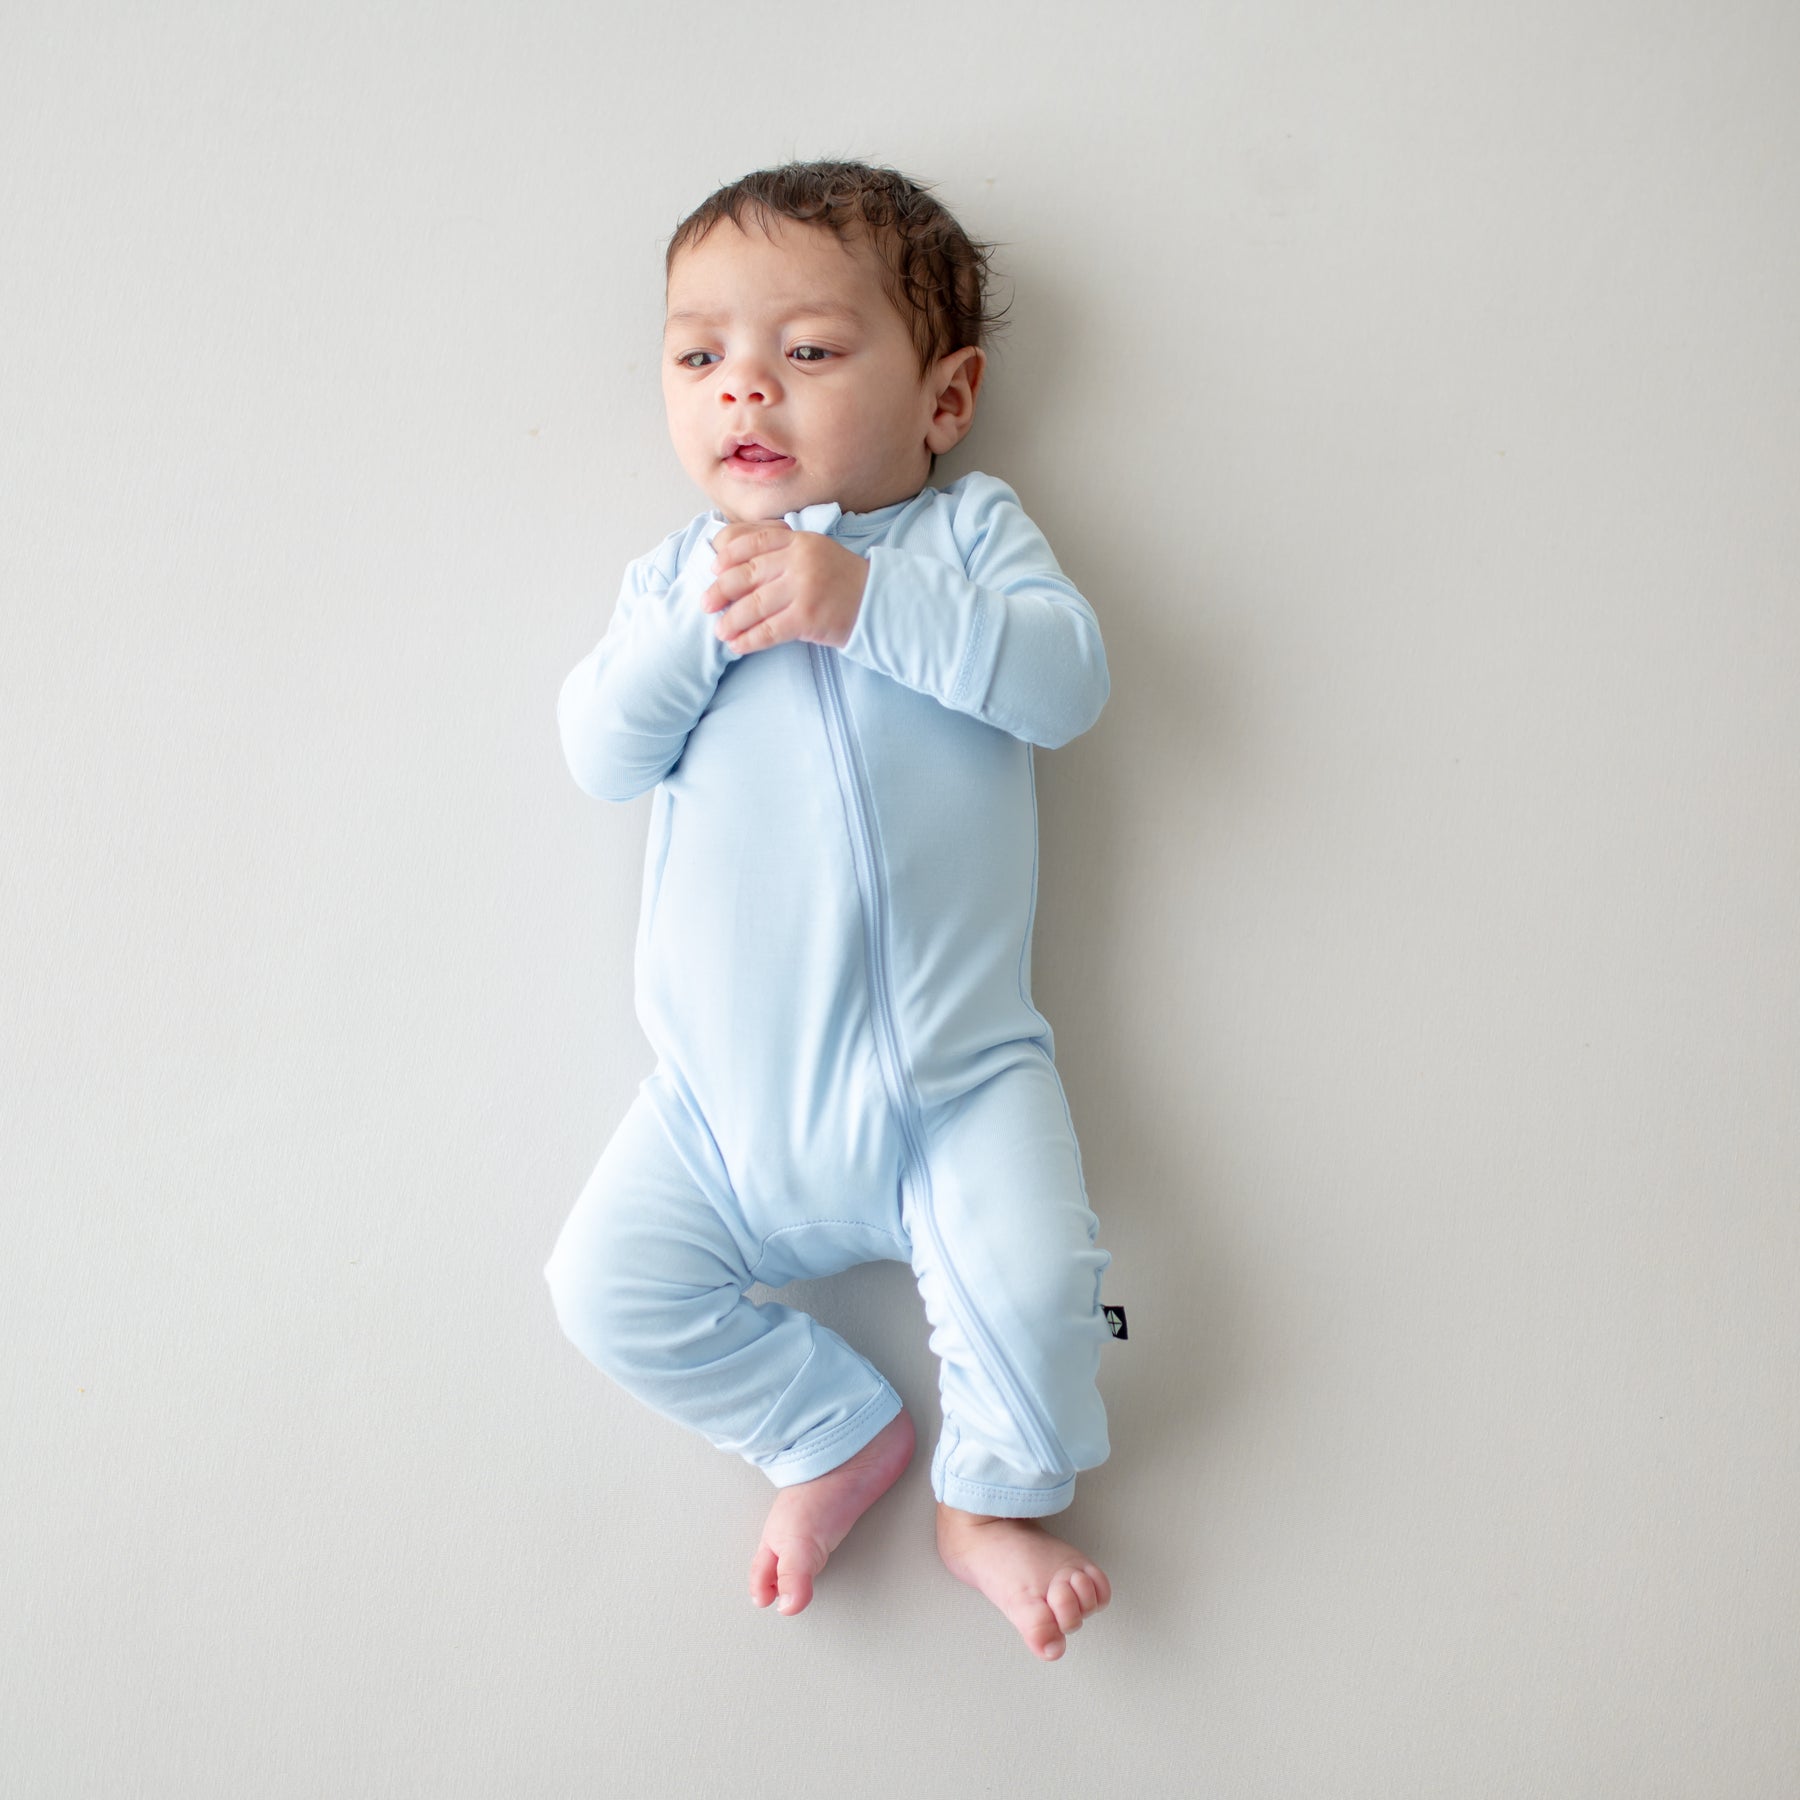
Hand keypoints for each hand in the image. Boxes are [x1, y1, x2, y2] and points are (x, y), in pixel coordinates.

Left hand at [700, 521, 868, 653]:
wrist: (880, 603)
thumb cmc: (843, 581)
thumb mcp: (815, 553)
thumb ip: (782, 551)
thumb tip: (735, 562)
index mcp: (799, 541)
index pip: (753, 542)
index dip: (728, 556)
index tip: (713, 569)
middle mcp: (799, 561)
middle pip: (746, 574)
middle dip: (720, 591)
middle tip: (706, 604)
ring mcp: (803, 589)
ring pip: (753, 606)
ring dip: (731, 621)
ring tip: (720, 631)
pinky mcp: (807, 618)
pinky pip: (768, 631)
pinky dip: (748, 640)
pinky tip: (737, 646)